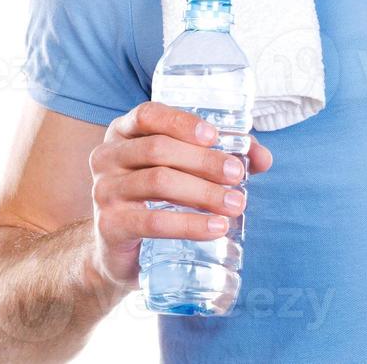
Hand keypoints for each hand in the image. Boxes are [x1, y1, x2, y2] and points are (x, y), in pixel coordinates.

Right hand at [87, 102, 273, 289]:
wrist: (120, 251)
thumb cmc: (156, 199)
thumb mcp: (182, 171)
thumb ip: (221, 157)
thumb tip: (262, 158)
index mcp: (124, 133)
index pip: (148, 115)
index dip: (182, 122)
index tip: (215, 136)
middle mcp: (108, 157)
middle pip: (158, 149)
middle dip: (204, 161)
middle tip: (237, 174)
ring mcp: (104, 191)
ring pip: (158, 182)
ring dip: (203, 192)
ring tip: (236, 204)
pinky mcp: (110, 226)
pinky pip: (152, 221)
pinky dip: (189, 224)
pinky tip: (216, 228)